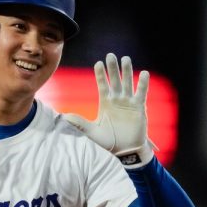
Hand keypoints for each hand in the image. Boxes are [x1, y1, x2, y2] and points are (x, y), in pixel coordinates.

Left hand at [63, 53, 154, 167]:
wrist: (125, 151)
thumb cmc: (109, 142)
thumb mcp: (92, 131)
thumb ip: (80, 123)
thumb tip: (63, 117)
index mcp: (105, 103)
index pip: (102, 85)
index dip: (100, 74)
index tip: (98, 63)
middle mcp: (117, 100)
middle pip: (114, 80)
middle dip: (113, 68)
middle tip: (111, 55)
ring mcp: (128, 102)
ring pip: (127, 83)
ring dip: (127, 71)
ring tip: (125, 59)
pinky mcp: (139, 107)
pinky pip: (141, 93)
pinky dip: (142, 84)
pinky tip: (143, 73)